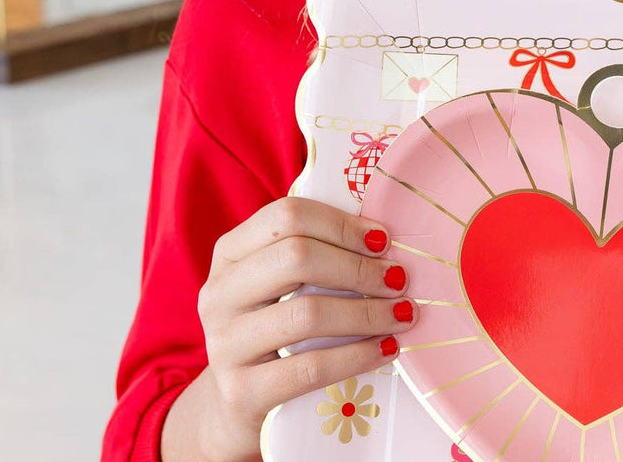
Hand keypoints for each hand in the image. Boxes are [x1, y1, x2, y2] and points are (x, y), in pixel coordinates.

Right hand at [162, 196, 416, 461]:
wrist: (235, 406)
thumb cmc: (274, 328)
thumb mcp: (279, 284)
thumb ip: (316, 252)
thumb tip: (384, 235)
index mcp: (230, 253)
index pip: (286, 216)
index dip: (341, 224)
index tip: (383, 240)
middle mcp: (220, 293)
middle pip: (297, 258)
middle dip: (358, 267)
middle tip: (398, 279)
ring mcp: (225, 345)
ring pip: (307, 313)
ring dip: (366, 311)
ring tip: (403, 314)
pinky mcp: (241, 393)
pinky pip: (310, 368)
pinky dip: (357, 356)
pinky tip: (386, 350)